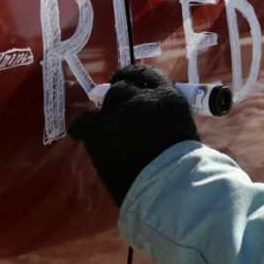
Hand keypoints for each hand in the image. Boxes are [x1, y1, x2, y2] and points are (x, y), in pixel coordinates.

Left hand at [68, 65, 199, 205]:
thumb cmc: (179, 166)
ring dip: (106, 119)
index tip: (123, 82)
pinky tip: (88, 136)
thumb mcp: (181, 129)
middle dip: (118, 101)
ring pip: (104, 107)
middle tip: (120, 121)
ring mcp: (120, 113)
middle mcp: (143, 98)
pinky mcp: (100, 130)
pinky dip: (84, 128)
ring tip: (112, 140)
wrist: (169, 187)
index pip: (146, 75)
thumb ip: (164, 116)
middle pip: (121, 89)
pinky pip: (82, 122)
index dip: (131, 77)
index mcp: (168, 96)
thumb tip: (143, 113)